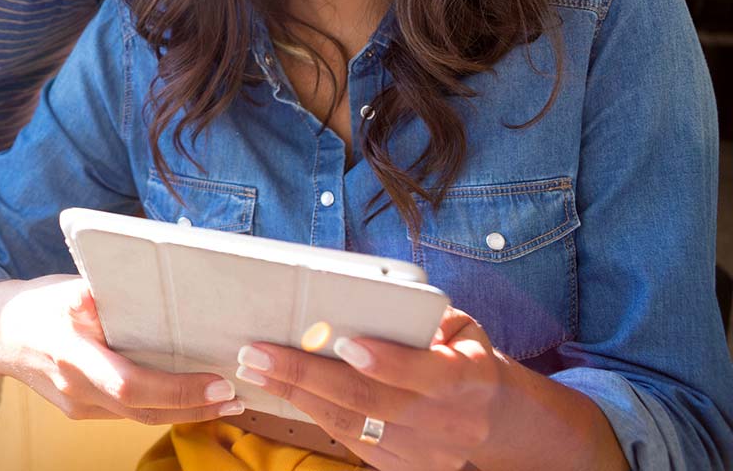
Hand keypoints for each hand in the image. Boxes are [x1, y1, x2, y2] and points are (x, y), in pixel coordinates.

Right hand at [0, 274, 245, 424]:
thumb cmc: (35, 304)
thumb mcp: (66, 288)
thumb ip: (104, 292)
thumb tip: (147, 283)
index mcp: (71, 354)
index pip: (130, 383)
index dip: (176, 388)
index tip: (216, 381)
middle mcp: (76, 388)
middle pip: (143, 409)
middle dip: (194, 407)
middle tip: (236, 396)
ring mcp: (78, 406)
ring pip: (139, 417)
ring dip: (185, 412)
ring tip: (228, 402)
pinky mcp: (82, 410)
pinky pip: (128, 413)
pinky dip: (163, 408)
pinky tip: (191, 400)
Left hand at [237, 307, 503, 470]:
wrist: (492, 411)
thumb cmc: (459, 350)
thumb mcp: (457, 324)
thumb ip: (421, 314)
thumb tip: (365, 295)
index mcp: (469, 377)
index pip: (425, 373)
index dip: (384, 361)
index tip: (342, 342)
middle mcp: (452, 423)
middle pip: (371, 403)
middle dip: (307, 374)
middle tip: (258, 352)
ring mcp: (429, 453)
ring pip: (352, 426)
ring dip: (296, 394)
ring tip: (255, 367)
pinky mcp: (406, 467)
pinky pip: (351, 442)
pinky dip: (312, 413)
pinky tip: (282, 389)